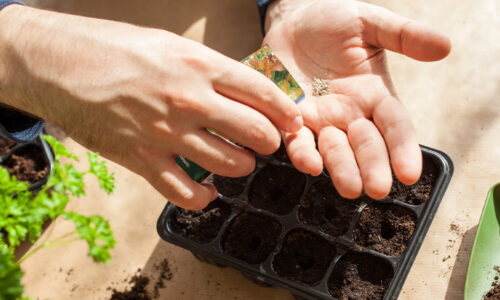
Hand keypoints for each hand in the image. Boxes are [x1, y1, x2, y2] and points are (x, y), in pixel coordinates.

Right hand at [0, 5, 302, 208]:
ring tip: (238, 160)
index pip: (263, 93)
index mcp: (199, 66)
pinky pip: (188, 193)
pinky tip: (209, 190)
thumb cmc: (115, 49)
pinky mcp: (143, 161)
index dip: (286, 112)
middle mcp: (189, 101)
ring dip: (242, 166)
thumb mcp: (171, 45)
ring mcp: (167, 133)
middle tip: (266, 142)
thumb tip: (244, 91)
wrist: (59, 64)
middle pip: (256, 133)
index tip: (294, 123)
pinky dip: (205, 197)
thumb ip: (209, 69)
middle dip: (270, 142)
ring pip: (231, 164)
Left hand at [264, 0, 450, 198]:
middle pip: (366, 145)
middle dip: (373, 167)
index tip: (410, 172)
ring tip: (350, 187)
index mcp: (374, 95)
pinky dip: (303, 153)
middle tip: (378, 189)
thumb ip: (402, 35)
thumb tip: (444, 47)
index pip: (394, 126)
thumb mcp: (369, 23)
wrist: (291, 21)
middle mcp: (350, 113)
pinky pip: (297, 140)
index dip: (403, 148)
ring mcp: (321, 119)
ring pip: (333, 150)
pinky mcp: (291, 119)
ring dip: (341, 168)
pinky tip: (310, 164)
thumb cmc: (333, 21)